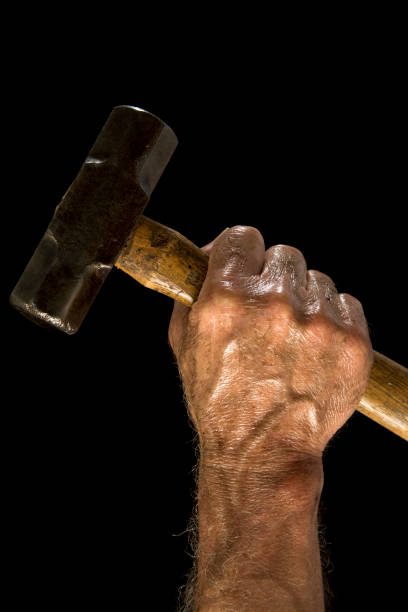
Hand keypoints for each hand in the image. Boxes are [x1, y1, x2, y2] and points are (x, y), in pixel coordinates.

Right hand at [169, 226, 372, 466]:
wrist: (261, 452)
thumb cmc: (218, 401)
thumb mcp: (184, 345)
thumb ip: (192, 292)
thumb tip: (208, 255)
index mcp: (225, 298)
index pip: (242, 237)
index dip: (242, 251)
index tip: (246, 264)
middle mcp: (273, 303)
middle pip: (284, 253)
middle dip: (275, 277)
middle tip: (270, 310)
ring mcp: (317, 322)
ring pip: (317, 279)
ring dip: (306, 300)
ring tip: (293, 338)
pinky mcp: (351, 342)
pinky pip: (346, 304)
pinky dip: (333, 319)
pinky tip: (316, 347)